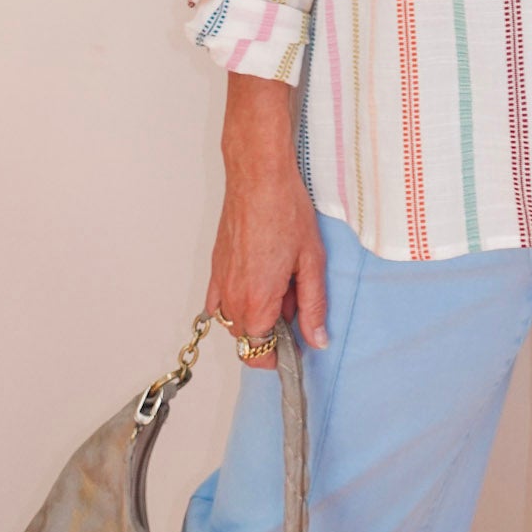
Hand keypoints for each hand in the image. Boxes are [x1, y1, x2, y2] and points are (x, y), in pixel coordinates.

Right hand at [206, 74, 328, 368]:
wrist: (259, 176)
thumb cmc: (285, 211)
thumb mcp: (311, 262)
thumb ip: (313, 307)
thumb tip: (316, 340)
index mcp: (256, 303)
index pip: (260, 354)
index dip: (281, 355)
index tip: (297, 344)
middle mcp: (231, 299)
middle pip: (246, 340)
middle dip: (271, 331)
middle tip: (294, 300)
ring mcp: (218, 283)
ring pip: (233, 321)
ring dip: (254, 315)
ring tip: (279, 282)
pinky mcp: (214, 267)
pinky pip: (218, 303)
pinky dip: (236, 302)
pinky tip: (256, 279)